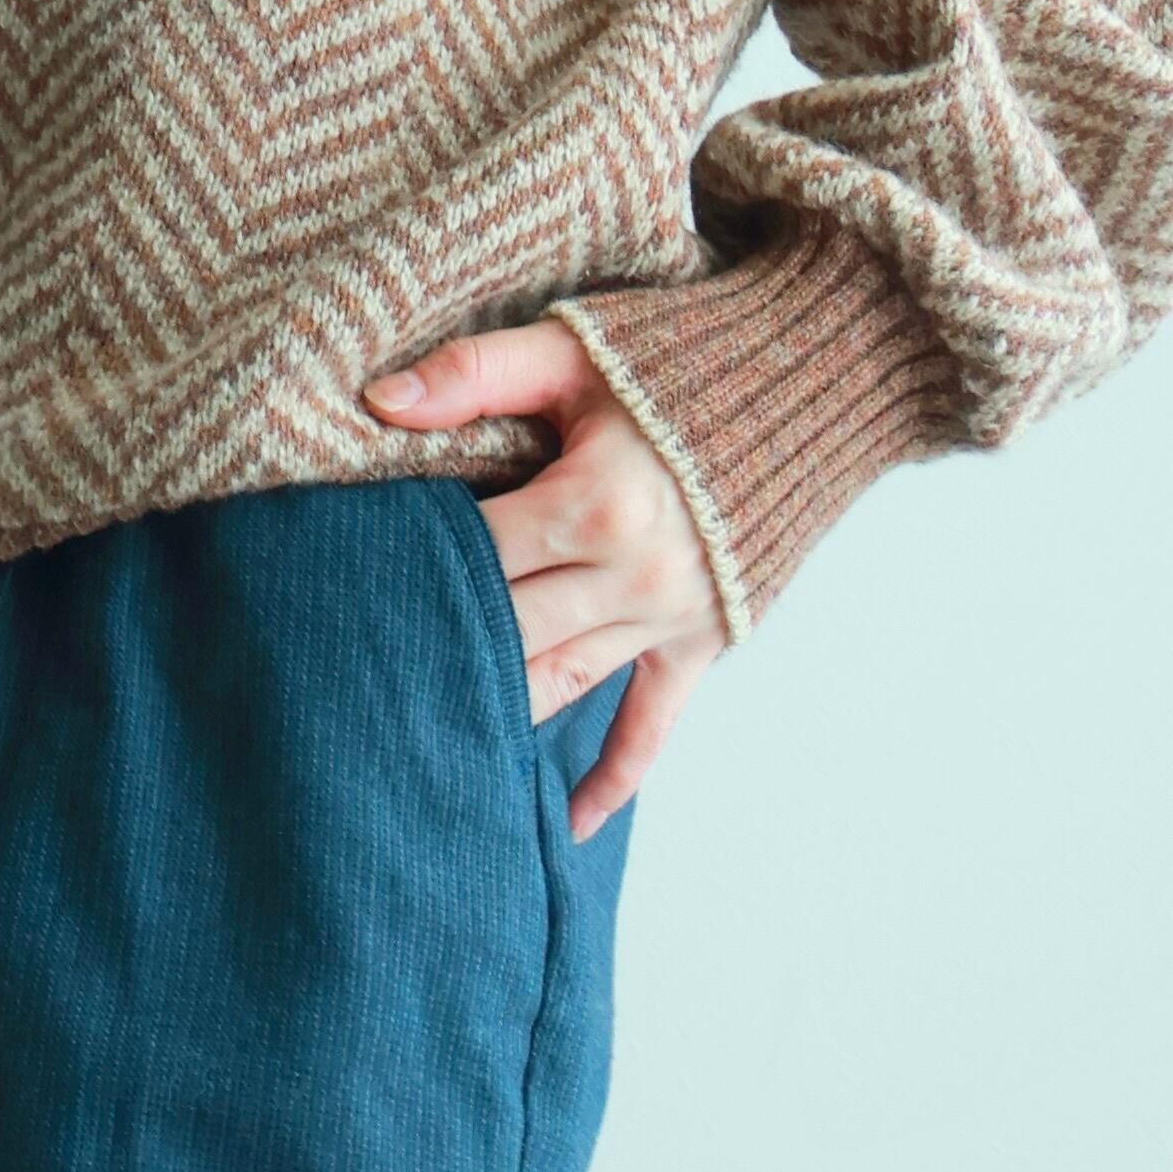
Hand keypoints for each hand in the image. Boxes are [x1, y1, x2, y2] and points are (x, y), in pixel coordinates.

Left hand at [362, 321, 726, 837]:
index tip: (354, 572)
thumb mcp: (578, 347)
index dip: (410, 562)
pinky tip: (571, 824)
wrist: (818, 379)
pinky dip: (613, 778)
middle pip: (503, 630)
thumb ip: (475, 373)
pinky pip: (651, 726)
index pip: (472, 554)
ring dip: (494, 705)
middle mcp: (631, 575)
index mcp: (594, 502)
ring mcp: (668, 619)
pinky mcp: (701, 643)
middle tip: (358, 659)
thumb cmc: (686, 356)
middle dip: (436, 639)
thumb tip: (375, 402)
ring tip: (424, 730)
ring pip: (556, 683)